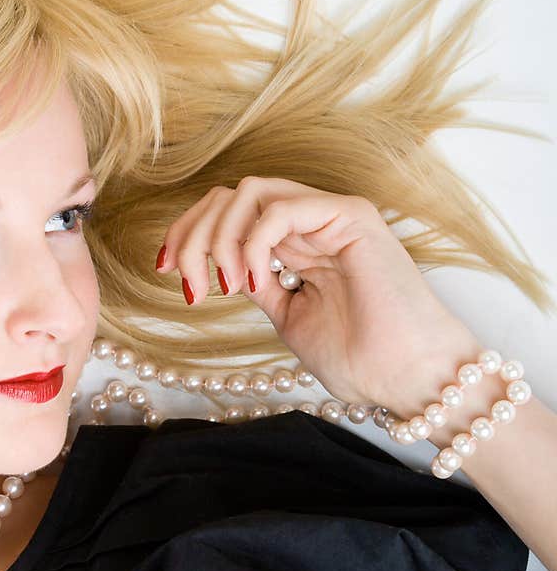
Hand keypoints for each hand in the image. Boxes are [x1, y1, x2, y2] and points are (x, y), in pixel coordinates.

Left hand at [155, 176, 479, 412]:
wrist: (405, 378)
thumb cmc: (356, 356)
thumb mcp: (286, 316)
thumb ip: (257, 282)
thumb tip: (220, 267)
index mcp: (295, 243)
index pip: (227, 213)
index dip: (188, 233)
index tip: (164, 269)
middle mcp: (310, 222)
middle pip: (229, 195)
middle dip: (192, 233)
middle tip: (185, 281)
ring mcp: (330, 214)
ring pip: (249, 192)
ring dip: (218, 236)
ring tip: (224, 285)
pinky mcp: (350, 215)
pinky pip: (280, 209)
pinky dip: (252, 242)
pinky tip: (252, 281)